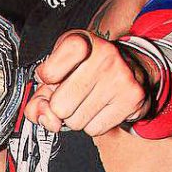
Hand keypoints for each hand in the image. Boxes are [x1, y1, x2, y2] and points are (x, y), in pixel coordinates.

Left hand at [25, 31, 150, 136]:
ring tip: (89, 100)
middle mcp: (103, 56)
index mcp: (80, 42)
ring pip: (76, 122)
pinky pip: (95, 129)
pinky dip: (93, 124)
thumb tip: (44, 118)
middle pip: (60, 106)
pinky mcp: (132, 98)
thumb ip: (39, 96)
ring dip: (77, 117)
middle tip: (73, 94)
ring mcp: (120, 77)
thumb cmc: (89, 68)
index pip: (47, 74)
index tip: (56, 75)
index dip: (47, 80)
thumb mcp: (58, 69)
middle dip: (61, 107)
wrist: (132, 65)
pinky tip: (101, 108)